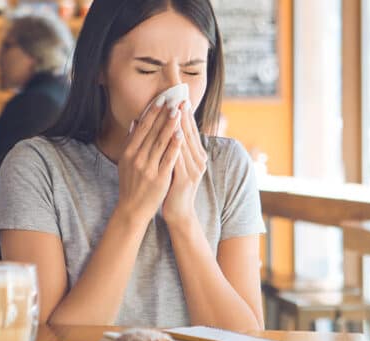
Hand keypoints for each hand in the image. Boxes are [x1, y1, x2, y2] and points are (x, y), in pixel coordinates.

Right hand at [115, 96, 183, 224]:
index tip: (161, 99)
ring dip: (170, 125)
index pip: (142, 128)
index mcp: (128, 153)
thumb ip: (130, 142)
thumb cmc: (131, 184)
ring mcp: (148, 168)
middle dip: (163, 115)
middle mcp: (137, 159)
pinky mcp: (159, 178)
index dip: (152, 113)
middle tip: (173, 99)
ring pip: (161, 142)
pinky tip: (181, 134)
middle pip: (152, 132)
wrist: (132, 209)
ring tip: (178, 111)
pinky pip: (169, 158)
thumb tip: (135, 121)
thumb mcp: (126, 162)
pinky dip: (175, 145)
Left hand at [162, 100, 206, 224]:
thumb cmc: (174, 188)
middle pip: (190, 134)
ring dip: (180, 126)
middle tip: (179, 98)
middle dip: (184, 115)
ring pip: (185, 143)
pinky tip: (171, 134)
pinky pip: (179, 158)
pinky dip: (176, 145)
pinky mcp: (187, 178)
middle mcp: (198, 161)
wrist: (179, 212)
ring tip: (174, 110)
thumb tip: (170, 130)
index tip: (180, 98)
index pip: (191, 131)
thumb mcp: (176, 165)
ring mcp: (194, 170)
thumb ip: (175, 149)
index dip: (186, 115)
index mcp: (196, 157)